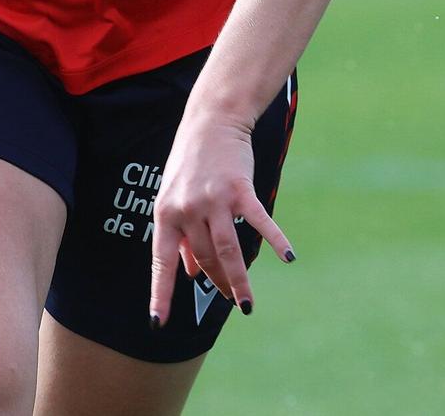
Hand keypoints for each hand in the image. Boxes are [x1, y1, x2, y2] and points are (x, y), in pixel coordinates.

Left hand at [147, 115, 293, 324]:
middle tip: (232, 301)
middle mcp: (186, 208)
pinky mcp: (239, 189)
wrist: (211, 120)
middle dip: (217, 283)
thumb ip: (181, 236)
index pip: (161, 262)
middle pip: (204, 258)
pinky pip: (257, 221)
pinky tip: (286, 257)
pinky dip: (274, 239)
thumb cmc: (191, 163)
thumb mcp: (175, 199)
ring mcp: (213, 199)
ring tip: (246, 305)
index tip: (158, 323)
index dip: (160, 293)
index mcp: (166, 213)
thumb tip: (190, 273)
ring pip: (227, 250)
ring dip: (238, 281)